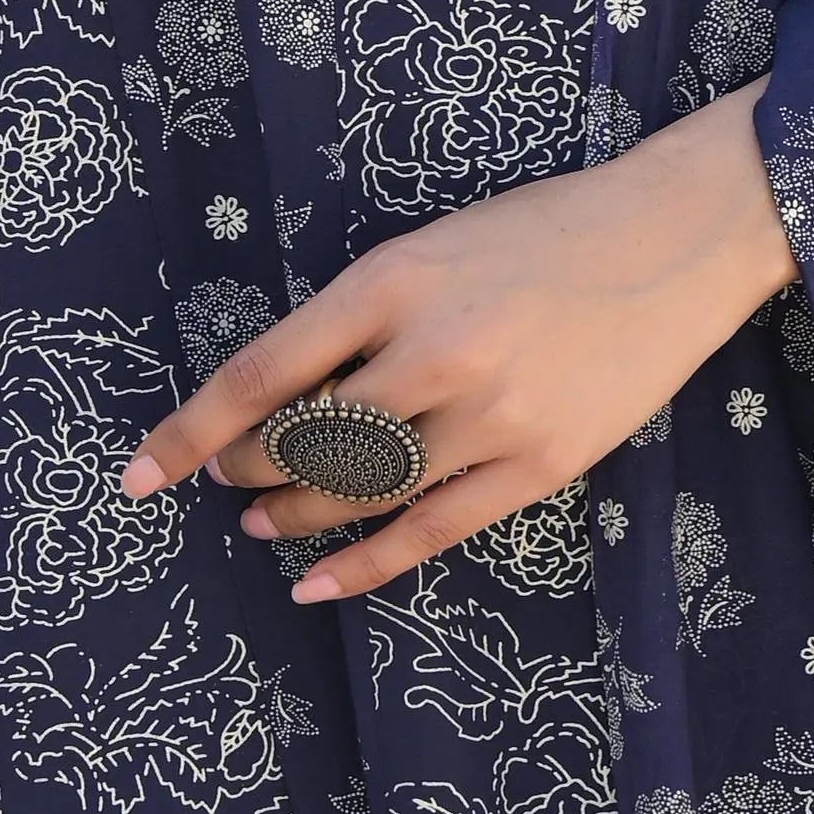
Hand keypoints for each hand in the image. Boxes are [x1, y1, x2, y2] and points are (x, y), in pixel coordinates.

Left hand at [120, 87, 799, 602]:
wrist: (671, 236)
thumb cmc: (540, 231)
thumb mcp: (433, 248)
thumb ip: (363, 317)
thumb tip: (283, 396)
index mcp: (392, 280)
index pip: (263, 374)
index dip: (193, 432)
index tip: (142, 472)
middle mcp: (432, 351)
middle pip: (303, 444)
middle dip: (245, 473)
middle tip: (224, 482)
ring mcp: (488, 416)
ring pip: (360, 492)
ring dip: (295, 516)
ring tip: (262, 525)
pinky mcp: (536, 465)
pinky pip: (431, 532)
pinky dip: (364, 563)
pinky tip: (318, 582)